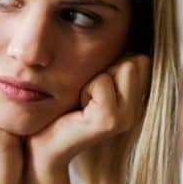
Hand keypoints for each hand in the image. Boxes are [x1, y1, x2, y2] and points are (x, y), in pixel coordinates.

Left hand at [28, 55, 150, 173]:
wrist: (42, 146)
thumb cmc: (60, 111)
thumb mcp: (89, 83)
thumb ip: (110, 65)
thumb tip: (124, 37)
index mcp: (135, 101)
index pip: (141, 59)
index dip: (113, 62)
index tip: (93, 87)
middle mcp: (136, 111)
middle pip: (136, 60)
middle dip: (106, 68)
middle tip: (86, 94)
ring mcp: (126, 118)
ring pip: (124, 66)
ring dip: (95, 77)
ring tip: (82, 101)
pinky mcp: (110, 121)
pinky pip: (103, 82)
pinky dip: (86, 89)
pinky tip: (77, 109)